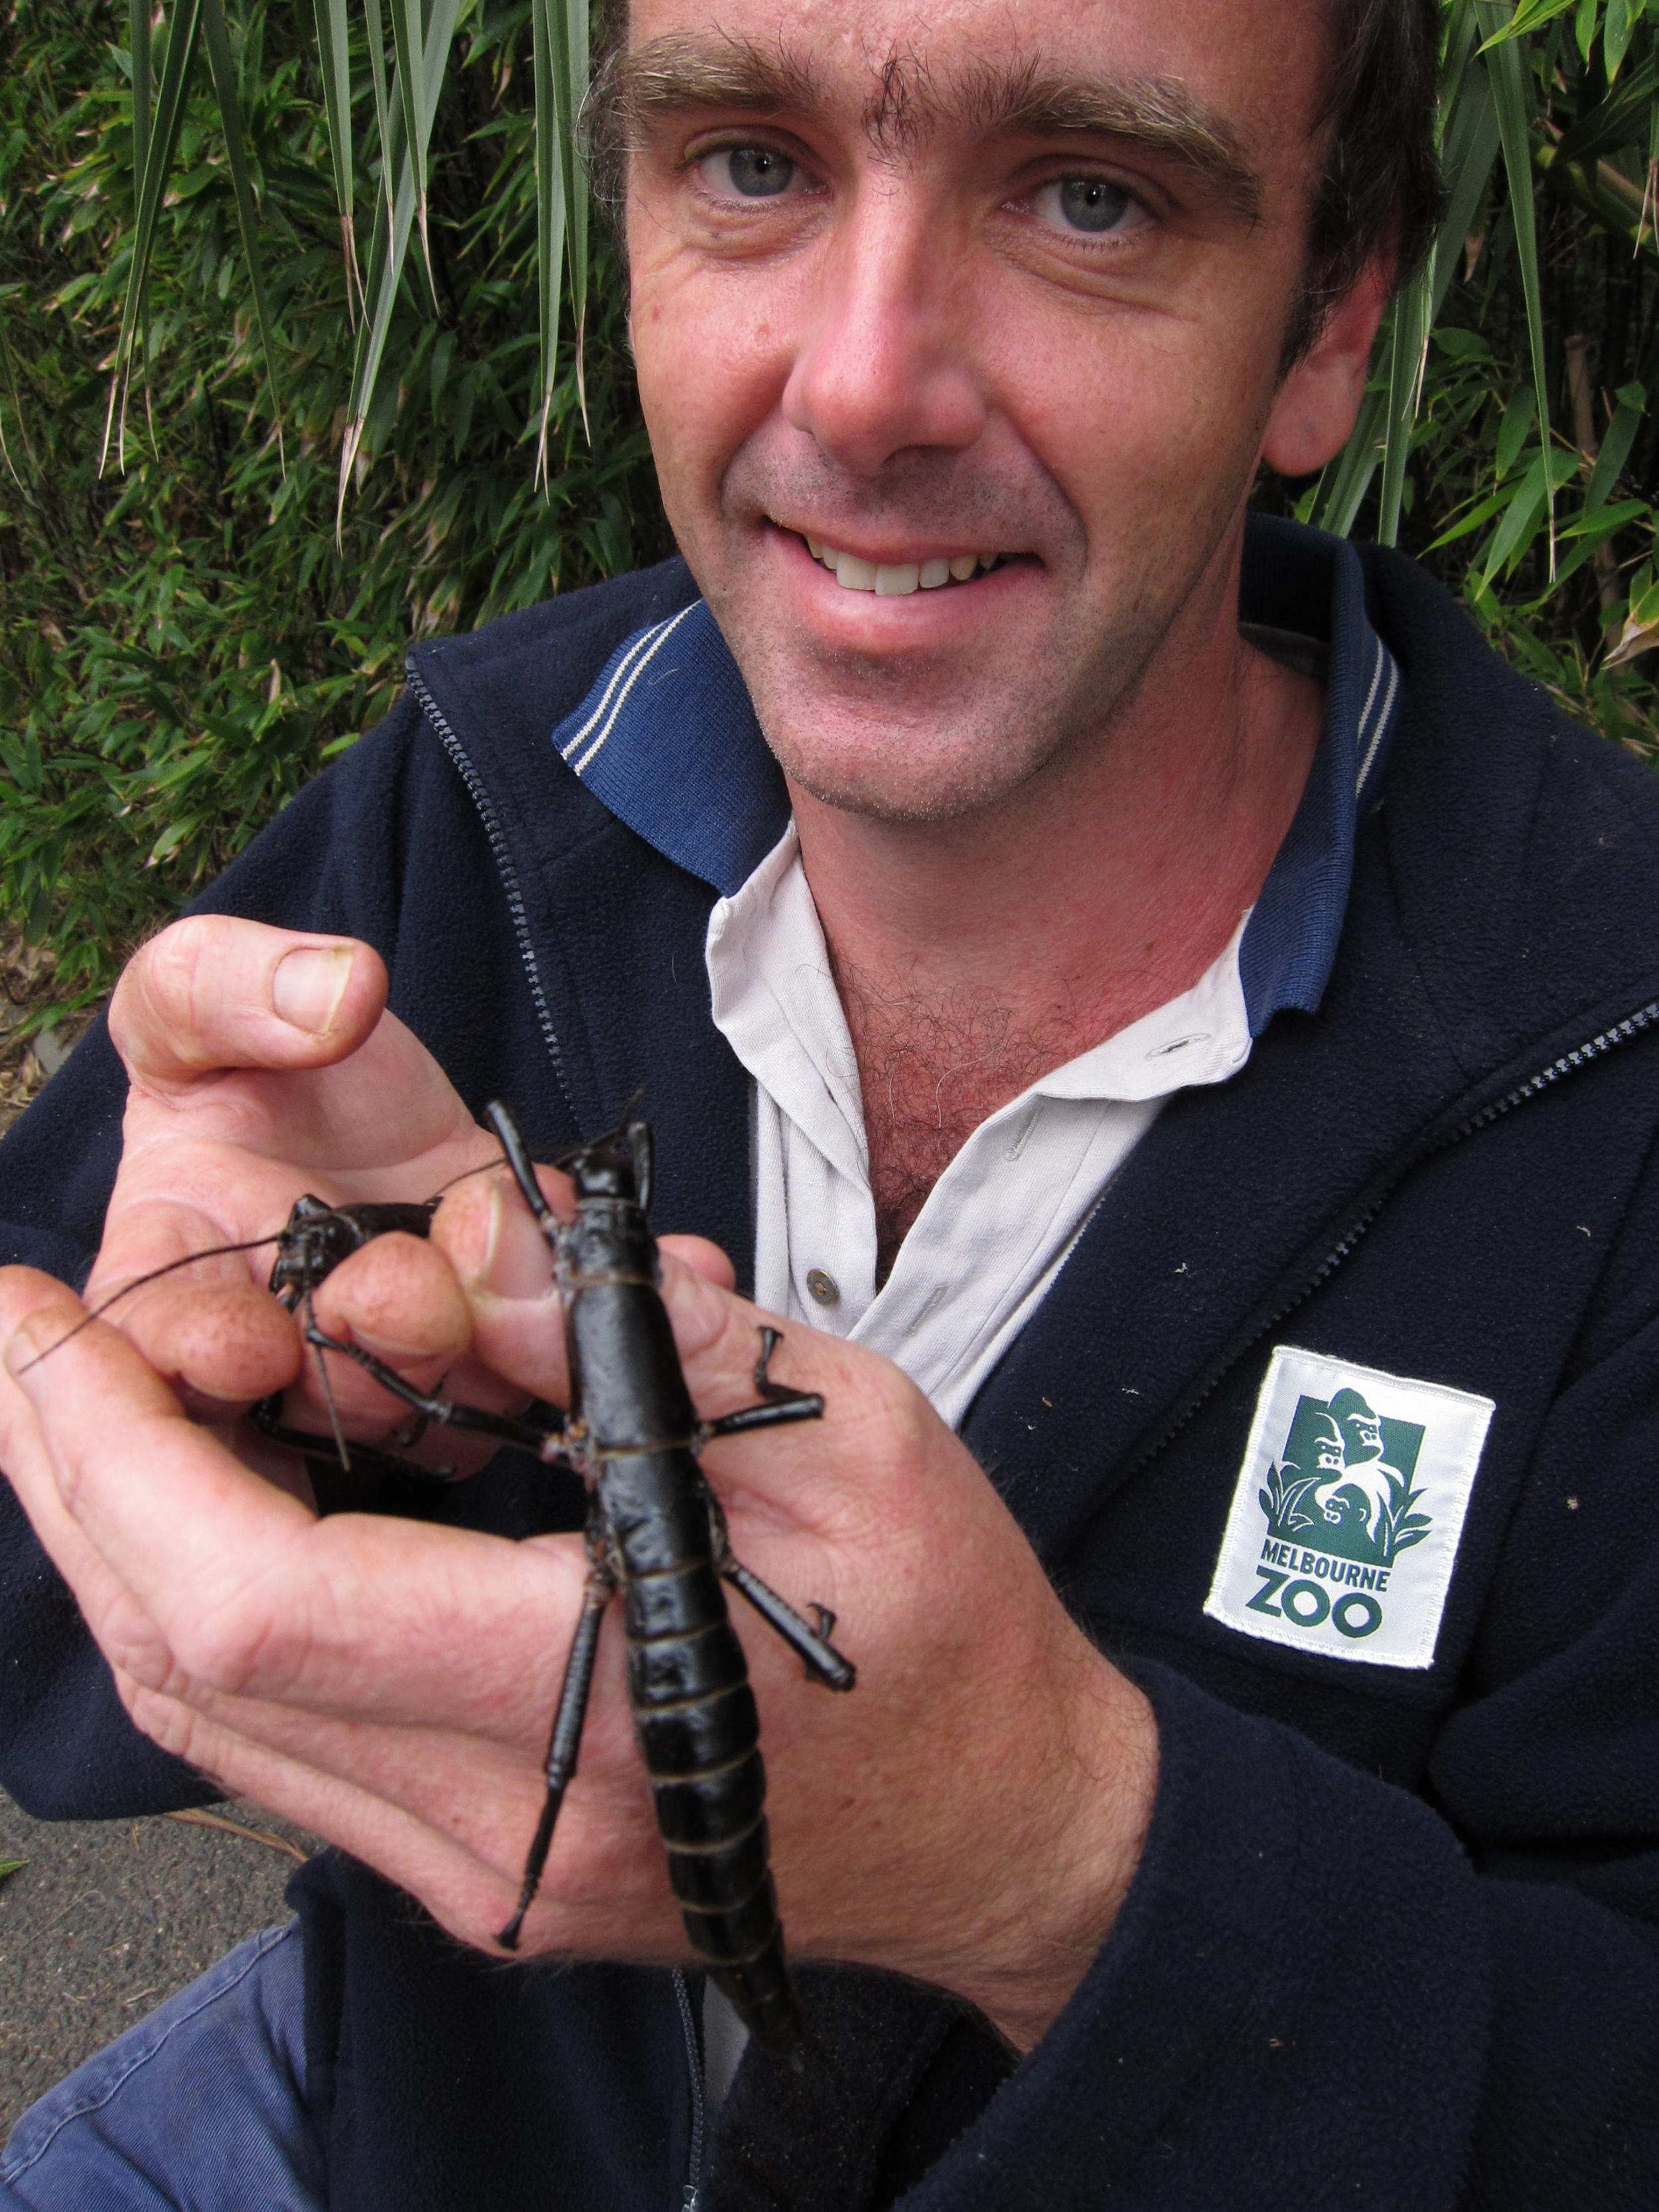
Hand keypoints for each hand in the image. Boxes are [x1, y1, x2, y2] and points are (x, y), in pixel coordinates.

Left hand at [0, 1172, 1157, 2049]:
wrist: (1001, 1822)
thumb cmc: (946, 1624)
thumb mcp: (848, 1431)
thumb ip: (654, 1344)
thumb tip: (478, 1269)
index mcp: (599, 1700)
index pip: (259, 1600)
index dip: (118, 1452)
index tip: (42, 1319)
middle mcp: (501, 1824)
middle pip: (185, 1664)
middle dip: (69, 1481)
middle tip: (18, 1335)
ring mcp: (478, 1867)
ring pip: (207, 1717)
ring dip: (111, 1544)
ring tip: (68, 1399)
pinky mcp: (477, 1860)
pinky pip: (276, 1741)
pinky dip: (198, 1606)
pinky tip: (188, 1502)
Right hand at [83, 916, 730, 1469]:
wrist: (354, 1080)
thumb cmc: (253, 1055)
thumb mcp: (201, 996)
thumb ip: (229, 985)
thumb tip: (336, 991)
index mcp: (173, 1272)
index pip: (155, 1345)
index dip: (196, 1352)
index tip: (248, 1339)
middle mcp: (282, 1346)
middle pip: (313, 1395)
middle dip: (367, 1356)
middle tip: (407, 1291)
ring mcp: (398, 1362)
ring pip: (436, 1403)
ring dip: (484, 1352)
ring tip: (525, 1280)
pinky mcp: (495, 1355)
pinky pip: (547, 1369)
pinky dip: (608, 1318)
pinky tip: (658, 1273)